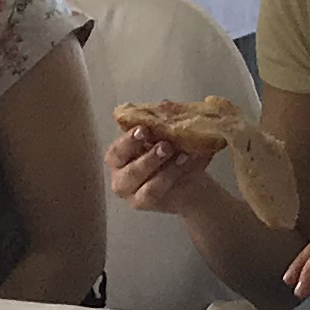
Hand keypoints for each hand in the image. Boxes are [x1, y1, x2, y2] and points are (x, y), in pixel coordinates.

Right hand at [104, 123, 231, 221]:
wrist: (193, 184)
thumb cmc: (176, 156)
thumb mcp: (172, 138)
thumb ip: (167, 124)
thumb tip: (167, 106)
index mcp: (121, 153)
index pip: (116, 148)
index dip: (128, 139)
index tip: (144, 129)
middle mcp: (119, 173)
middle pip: (122, 165)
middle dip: (145, 153)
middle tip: (166, 145)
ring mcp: (129, 190)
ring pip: (136, 179)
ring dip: (159, 165)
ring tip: (181, 155)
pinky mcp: (142, 203)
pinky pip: (151, 191)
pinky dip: (170, 176)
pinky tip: (184, 164)